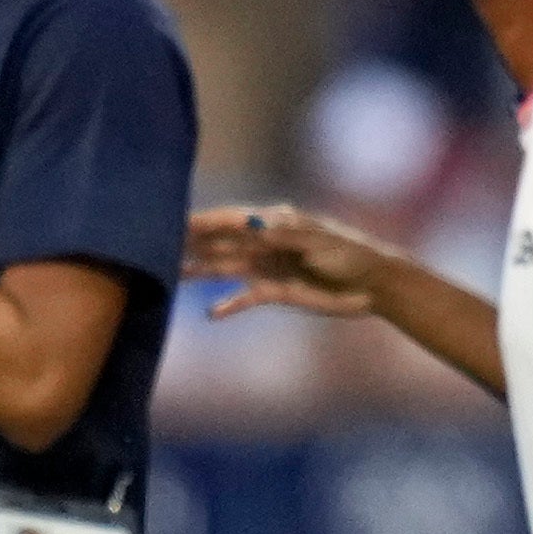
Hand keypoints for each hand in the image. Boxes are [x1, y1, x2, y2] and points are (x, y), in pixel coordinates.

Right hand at [186, 199, 398, 320]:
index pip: (232, 219)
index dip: (204, 221)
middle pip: (222, 242)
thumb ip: (284, 232)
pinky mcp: (278, 292)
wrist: (374, 284)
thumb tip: (253, 223)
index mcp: (275, 222)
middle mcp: (267, 242)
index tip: (174, 222)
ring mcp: (270, 267)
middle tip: (157, 246)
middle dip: (193, 243)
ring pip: (228, 268)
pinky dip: (230, 305)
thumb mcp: (319, 239)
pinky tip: (212, 314)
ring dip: (202, 271)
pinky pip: (247, 297)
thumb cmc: (350, 253)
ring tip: (173, 275)